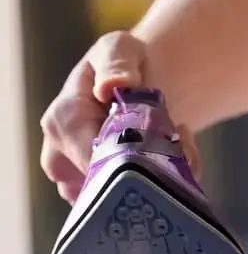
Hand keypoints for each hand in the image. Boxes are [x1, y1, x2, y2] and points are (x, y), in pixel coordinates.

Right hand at [39, 31, 199, 203]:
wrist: (142, 86)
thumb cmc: (126, 65)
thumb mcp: (120, 49)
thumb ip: (117, 63)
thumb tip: (113, 84)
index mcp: (63, 122)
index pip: (93, 159)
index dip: (136, 155)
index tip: (168, 136)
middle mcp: (62, 158)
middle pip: (109, 186)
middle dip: (150, 170)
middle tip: (179, 142)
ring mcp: (80, 181)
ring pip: (123, 199)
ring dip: (160, 180)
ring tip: (178, 145)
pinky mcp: (102, 195)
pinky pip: (133, 204)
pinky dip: (165, 188)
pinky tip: (177, 159)